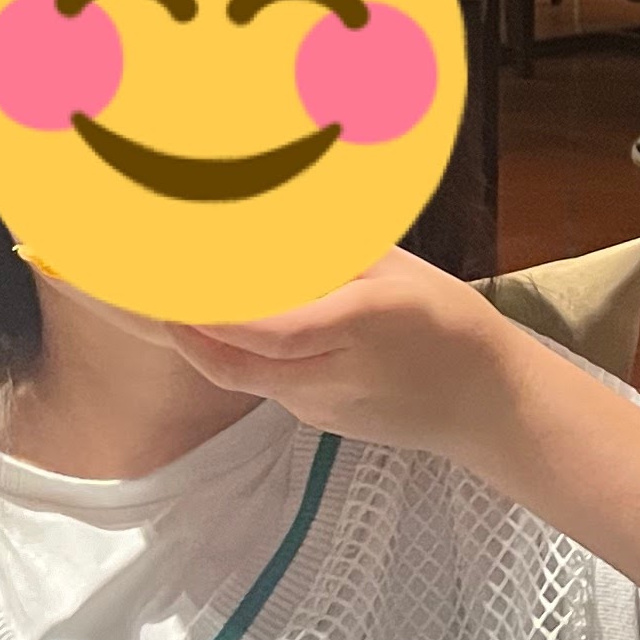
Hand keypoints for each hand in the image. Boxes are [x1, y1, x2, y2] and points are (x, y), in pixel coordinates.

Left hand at [162, 251, 544, 477]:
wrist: (487, 405)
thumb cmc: (449, 323)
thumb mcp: (400, 270)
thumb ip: (335, 250)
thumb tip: (273, 219)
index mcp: (359, 328)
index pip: (266, 330)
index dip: (211, 312)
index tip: (173, 279)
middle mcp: (332, 376)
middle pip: (233, 363)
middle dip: (185, 329)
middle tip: (151, 288)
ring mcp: (320, 407)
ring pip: (243, 377)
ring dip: (206, 342)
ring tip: (182, 300)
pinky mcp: (318, 421)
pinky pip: (267, 386)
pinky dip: (240, 355)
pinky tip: (237, 325)